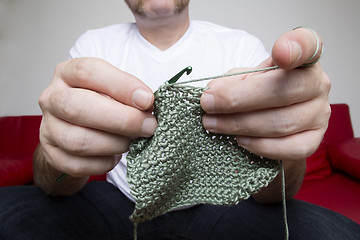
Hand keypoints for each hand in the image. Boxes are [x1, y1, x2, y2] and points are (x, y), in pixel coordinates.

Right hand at [38, 57, 157, 176]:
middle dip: (121, 119)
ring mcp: (48, 128)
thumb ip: (129, 93)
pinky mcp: (52, 155)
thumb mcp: (113, 89)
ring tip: (132, 141)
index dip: (121, 85)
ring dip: (114, 144)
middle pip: (78, 107)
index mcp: (67, 73)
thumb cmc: (101, 103)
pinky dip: (104, 163)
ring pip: (78, 141)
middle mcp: (52, 98)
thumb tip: (147, 105)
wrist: (78, 129)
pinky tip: (116, 155)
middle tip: (148, 126)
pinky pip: (78, 165)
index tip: (147, 100)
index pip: (88, 72)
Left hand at [200, 27, 330, 161]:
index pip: (307, 45)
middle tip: (208, 104)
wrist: (272, 120)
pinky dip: (261, 146)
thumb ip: (232, 81)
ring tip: (213, 124)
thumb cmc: (259, 93)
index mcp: (302, 59)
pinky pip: (290, 148)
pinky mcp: (314, 139)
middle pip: (282, 92)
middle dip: (237, 99)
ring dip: (239, 125)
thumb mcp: (245, 78)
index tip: (279, 52)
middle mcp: (317, 84)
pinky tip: (240, 141)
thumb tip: (214, 92)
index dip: (295, 48)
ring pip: (281, 123)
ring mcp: (320, 114)